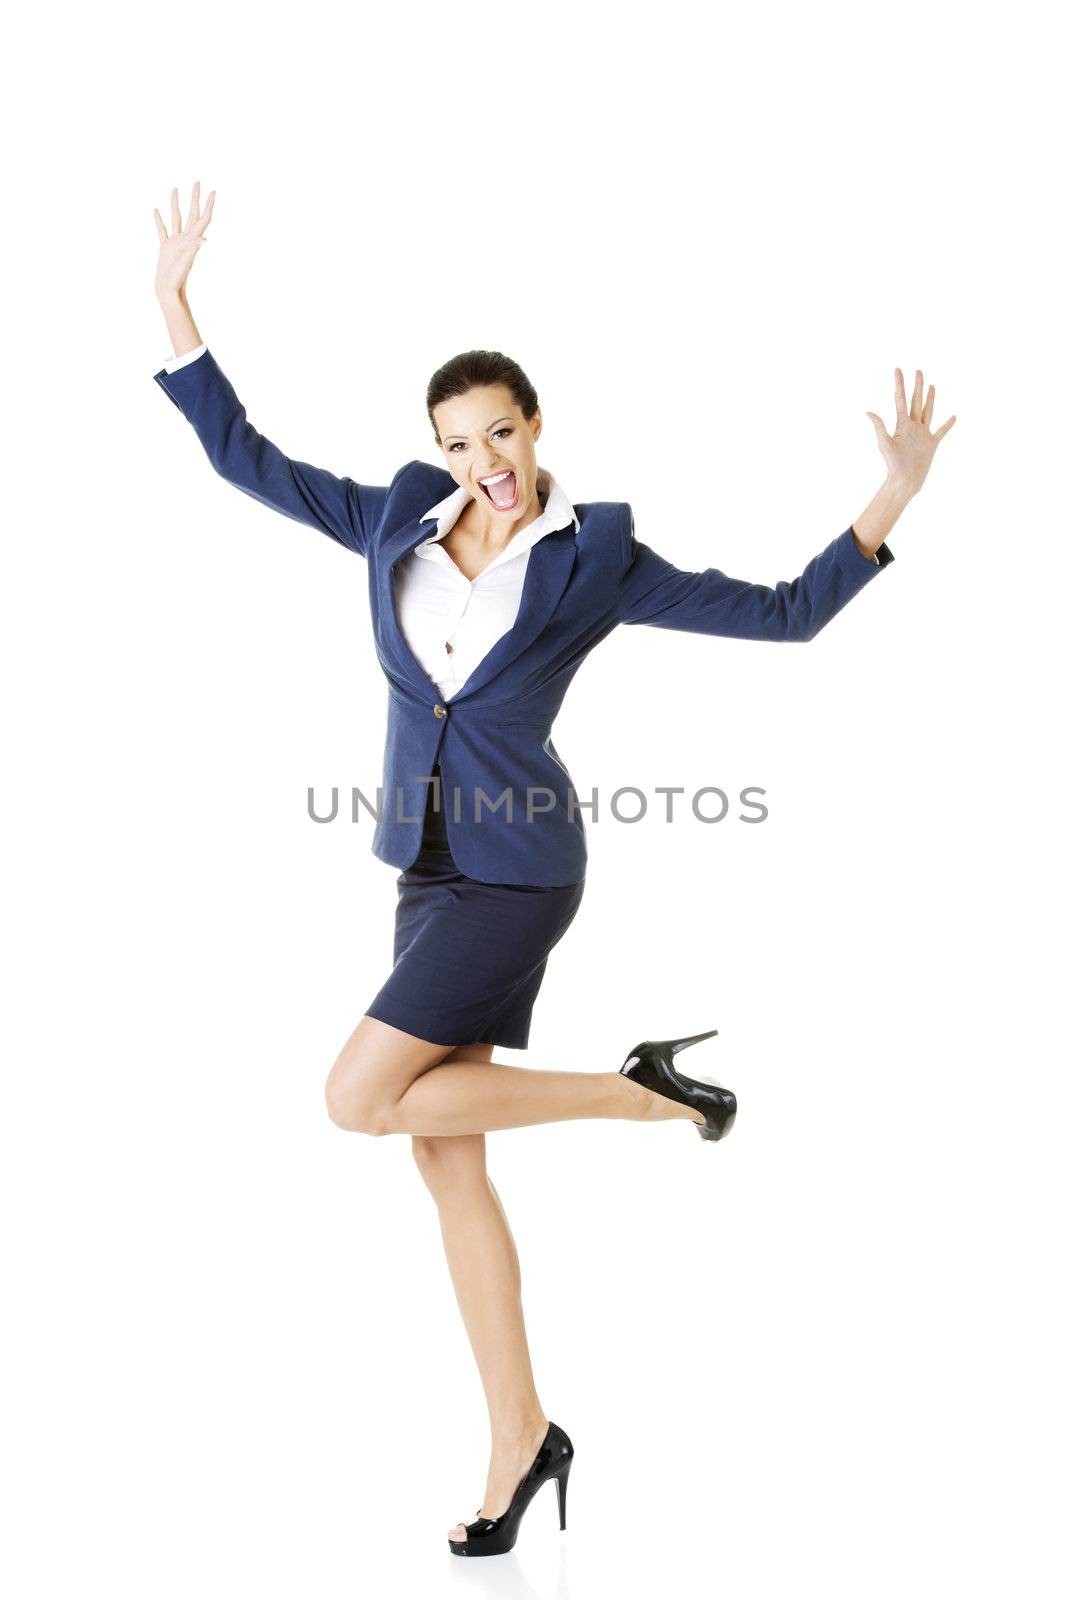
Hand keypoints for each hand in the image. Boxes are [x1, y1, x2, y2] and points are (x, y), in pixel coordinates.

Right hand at [153, 182, 215, 300]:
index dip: (208, 205)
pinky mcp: (165, 248)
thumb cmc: (177, 280)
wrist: (168, 292)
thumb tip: (203, 239)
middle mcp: (185, 239)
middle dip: (195, 198)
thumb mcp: (185, 263)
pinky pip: (162, 230)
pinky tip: (155, 210)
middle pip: (192, 214)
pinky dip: (159, 220)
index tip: (212, 191)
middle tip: (198, 182)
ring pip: (176, 218)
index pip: (203, 218)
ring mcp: (175, 243)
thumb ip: (193, 249)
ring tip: (175, 188)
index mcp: (192, 241)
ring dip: (176, 204)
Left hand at [866, 369, 955, 498]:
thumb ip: (879, 427)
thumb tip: (868, 412)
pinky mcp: (932, 444)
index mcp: (902, 424)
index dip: (899, 384)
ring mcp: (923, 435)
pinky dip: (948, 425)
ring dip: (930, 398)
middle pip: (916, 401)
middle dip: (917, 385)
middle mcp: (913, 427)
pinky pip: (941, 432)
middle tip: (918, 370)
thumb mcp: (885, 444)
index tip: (897, 369)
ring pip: (928, 411)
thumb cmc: (893, 465)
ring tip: (931, 385)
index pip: (901, 400)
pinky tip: (953, 416)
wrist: (905, 481)